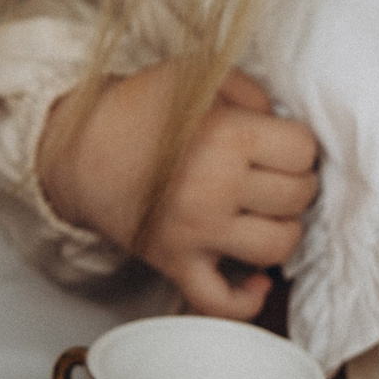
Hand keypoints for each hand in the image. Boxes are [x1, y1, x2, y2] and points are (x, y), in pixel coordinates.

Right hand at [39, 60, 318, 319]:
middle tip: (274, 174)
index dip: (297, 144)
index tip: (281, 143)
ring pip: (277, 248)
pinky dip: (245, 300)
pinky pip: (221, 302)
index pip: (303, 150)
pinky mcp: (176, 264)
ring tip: (265, 213)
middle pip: (297, 196)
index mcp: (225, 137)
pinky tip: (255, 281)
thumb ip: (250, 92)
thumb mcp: (196, 76)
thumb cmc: (138, 111)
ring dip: (281, 229)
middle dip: (295, 182)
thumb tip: (284, 123)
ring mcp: (195, 233)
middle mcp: (214, 188)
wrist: (76, 151)